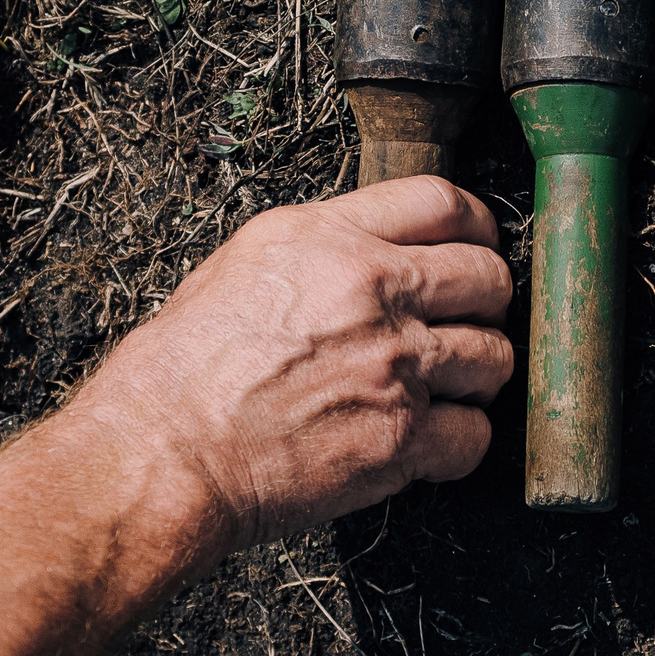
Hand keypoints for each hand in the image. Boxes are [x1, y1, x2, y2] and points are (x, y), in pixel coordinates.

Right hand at [78, 177, 513, 566]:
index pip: (441, 201)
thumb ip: (319, 250)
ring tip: (449, 390)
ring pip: (493, 357)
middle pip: (487, 276)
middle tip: (468, 324)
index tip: (479, 245)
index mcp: (327, 238)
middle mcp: (371, 290)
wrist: (161, 454)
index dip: (476, 225)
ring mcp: (393, 364)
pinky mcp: (401, 437)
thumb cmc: (178, 372)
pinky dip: (460, 444)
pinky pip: (475, 436)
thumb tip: (374, 252)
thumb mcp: (240, 268)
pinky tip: (431, 445)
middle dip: (487, 302)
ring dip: (478, 376)